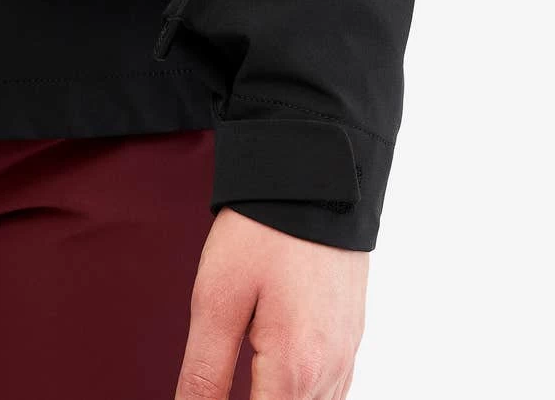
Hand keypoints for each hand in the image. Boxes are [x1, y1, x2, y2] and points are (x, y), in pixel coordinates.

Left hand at [177, 208, 367, 399]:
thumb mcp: (216, 300)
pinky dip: (301, 395)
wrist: (312, 176)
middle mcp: (330, 371)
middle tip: (221, 382)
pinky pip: (331, 390)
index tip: (205, 396)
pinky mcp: (350, 334)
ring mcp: (346, 353)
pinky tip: (275, 380)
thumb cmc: (263, 231)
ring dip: (278, 399)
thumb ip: (204, 374)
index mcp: (295, 369)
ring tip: (244, 380)